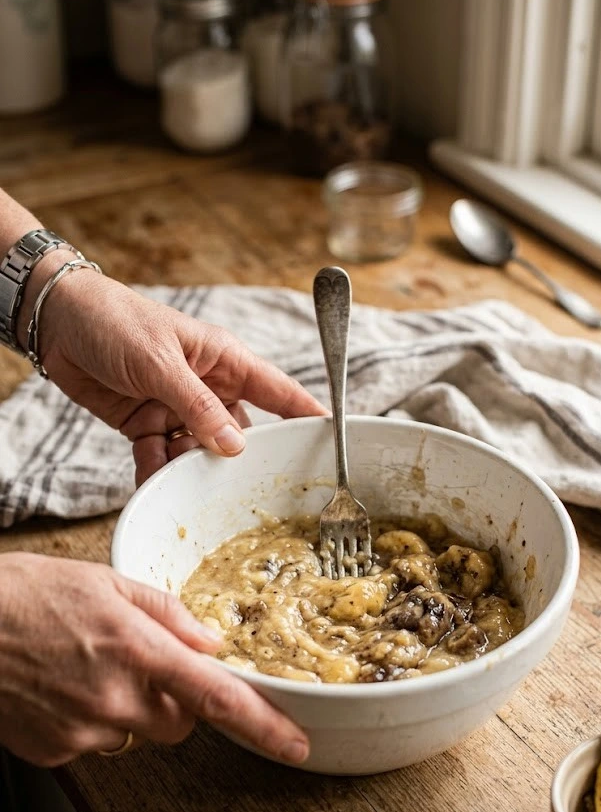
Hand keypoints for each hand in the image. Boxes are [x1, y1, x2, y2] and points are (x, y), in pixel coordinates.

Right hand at [0, 553, 309, 767]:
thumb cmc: (26, 594)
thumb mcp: (106, 583)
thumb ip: (168, 613)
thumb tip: (210, 642)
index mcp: (138, 651)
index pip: (218, 698)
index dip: (263, 725)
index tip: (294, 745)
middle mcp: (115, 699)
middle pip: (181, 723)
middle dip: (176, 700)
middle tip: (141, 665)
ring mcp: (82, 731)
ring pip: (138, 735)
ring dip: (132, 710)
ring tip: (89, 670)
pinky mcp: (54, 752)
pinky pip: (95, 745)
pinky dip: (90, 721)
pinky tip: (62, 688)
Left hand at [23, 262, 324, 484]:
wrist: (56, 324)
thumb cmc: (116, 322)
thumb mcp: (162, 363)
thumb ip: (198, 407)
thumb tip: (235, 447)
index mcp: (225, 361)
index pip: (278, 392)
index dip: (306, 417)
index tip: (334, 443)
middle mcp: (207, 386)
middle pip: (240, 433)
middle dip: (239, 461)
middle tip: (248, 490)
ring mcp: (178, 407)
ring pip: (199, 451)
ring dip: (191, 469)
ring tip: (185, 486)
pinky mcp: (146, 423)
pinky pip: (161, 456)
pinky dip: (157, 471)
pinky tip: (153, 484)